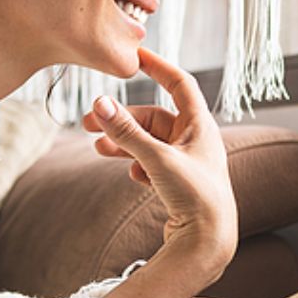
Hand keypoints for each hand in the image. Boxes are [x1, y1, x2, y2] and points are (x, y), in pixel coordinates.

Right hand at [85, 49, 237, 284]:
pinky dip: (137, 164)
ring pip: (148, 142)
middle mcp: (196, 140)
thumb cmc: (195, 197)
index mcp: (200, 125)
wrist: (208, 242)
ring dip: (124, 142)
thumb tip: (99, 103)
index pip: (179, 82)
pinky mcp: (178, 182)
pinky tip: (132, 176)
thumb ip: (126, 131)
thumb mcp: (156, 159)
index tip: (135, 55)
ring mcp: (187, 162)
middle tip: (88, 123)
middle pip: (153, 117)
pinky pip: (152, 163)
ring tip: (98, 148)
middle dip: (122, 119)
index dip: (157, 66)